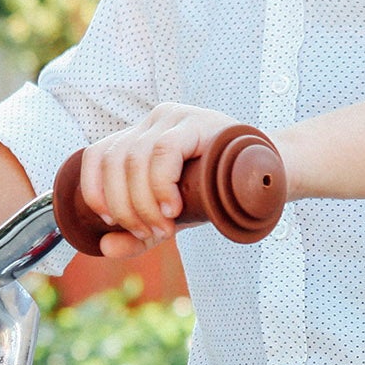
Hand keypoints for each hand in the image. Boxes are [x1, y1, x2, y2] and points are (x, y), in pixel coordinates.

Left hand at [73, 103, 241, 257]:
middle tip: (148, 233)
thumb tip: (104, 246)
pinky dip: (161, 184)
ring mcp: (175, 117)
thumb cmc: (217, 195)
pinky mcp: (197, 122)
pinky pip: (164, 150)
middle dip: (123, 205)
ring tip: (165, 227)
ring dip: (143, 201)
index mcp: (139, 137)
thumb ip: (137, 235)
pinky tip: (173, 207)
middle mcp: (153, 121)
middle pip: (114, 160)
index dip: (94, 190)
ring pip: (136, 158)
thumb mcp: (171, 218)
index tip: (110, 222)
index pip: (97, 155)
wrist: (270, 179)